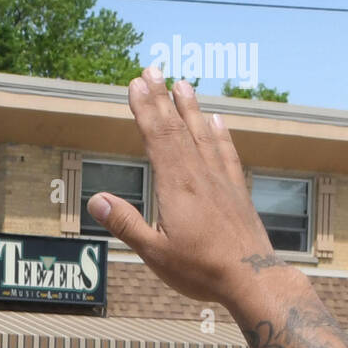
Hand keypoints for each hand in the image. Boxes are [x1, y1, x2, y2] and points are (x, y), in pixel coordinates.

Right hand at [85, 71, 276, 311]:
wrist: (250, 278)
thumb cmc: (201, 270)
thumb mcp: (154, 253)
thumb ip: (126, 224)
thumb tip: (97, 201)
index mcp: (176, 186)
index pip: (157, 137)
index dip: (145, 109)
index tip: (135, 84)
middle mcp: (199, 175)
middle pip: (177, 128)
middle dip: (161, 98)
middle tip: (151, 70)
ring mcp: (220, 181)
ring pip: (203, 134)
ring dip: (190, 108)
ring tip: (182, 83)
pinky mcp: (236, 192)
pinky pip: (226, 153)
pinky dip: (220, 133)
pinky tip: (217, 121)